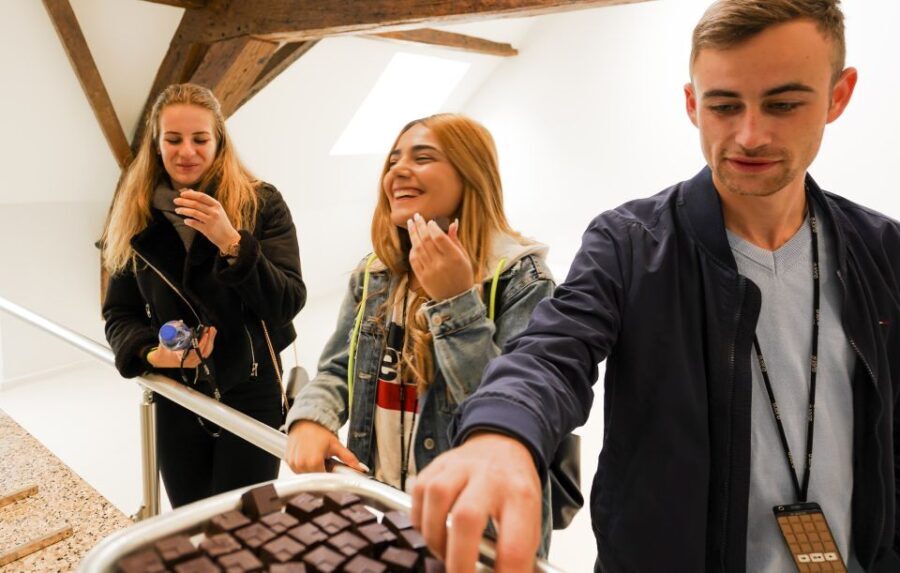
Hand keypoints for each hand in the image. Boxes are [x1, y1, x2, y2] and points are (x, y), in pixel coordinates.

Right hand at [147, 326, 216, 367]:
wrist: (161, 360)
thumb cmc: (163, 352)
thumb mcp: (165, 343)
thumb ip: (171, 333)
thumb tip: (181, 321)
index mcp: (183, 360)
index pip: (196, 353)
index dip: (202, 343)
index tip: (205, 334)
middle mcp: (191, 363)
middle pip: (205, 352)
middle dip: (209, 339)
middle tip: (211, 329)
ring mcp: (194, 362)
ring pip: (206, 352)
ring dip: (210, 340)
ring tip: (212, 330)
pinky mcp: (196, 360)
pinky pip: (205, 352)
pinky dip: (208, 343)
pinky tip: (210, 335)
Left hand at [173, 189, 240, 252]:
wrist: (229, 237)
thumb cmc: (220, 222)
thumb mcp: (216, 210)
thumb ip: (204, 201)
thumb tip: (189, 191)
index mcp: (216, 205)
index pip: (201, 196)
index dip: (190, 194)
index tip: (181, 194)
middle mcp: (214, 212)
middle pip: (196, 204)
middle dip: (184, 201)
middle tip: (175, 201)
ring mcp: (211, 221)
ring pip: (194, 213)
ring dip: (183, 211)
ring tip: (177, 210)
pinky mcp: (208, 230)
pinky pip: (195, 224)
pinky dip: (188, 221)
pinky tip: (185, 221)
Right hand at [285, 420, 366, 472]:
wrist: (306, 421)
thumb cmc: (319, 431)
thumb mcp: (336, 445)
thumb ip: (349, 459)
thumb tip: (361, 468)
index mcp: (313, 462)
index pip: (323, 481)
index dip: (330, 479)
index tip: (334, 475)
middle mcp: (301, 464)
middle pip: (314, 480)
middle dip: (322, 474)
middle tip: (327, 464)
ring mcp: (293, 463)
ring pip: (305, 477)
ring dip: (313, 472)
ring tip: (318, 460)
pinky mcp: (288, 461)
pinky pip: (297, 471)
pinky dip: (304, 468)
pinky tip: (309, 459)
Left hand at [407, 214, 473, 300]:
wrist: (456, 299)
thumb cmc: (463, 275)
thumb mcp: (464, 257)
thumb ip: (456, 240)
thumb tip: (452, 223)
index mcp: (454, 258)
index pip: (439, 237)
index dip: (433, 227)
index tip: (430, 221)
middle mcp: (441, 264)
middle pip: (426, 240)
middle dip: (420, 226)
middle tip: (416, 216)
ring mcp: (430, 271)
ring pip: (418, 248)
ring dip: (413, 234)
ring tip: (411, 224)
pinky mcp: (422, 277)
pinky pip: (414, 260)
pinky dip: (413, 249)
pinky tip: (413, 241)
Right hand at [411, 432, 540, 572]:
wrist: (502, 445)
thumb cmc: (514, 488)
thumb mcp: (529, 518)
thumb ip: (516, 552)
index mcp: (520, 497)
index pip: (514, 546)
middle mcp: (490, 477)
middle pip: (467, 518)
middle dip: (459, 561)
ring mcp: (461, 467)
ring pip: (437, 499)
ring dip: (435, 538)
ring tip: (444, 553)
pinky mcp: (437, 464)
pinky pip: (419, 493)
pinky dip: (420, 520)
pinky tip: (432, 530)